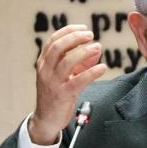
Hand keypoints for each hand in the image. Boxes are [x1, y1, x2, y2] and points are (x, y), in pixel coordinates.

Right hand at [30, 25, 106, 143]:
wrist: (47, 119)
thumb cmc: (57, 95)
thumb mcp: (66, 75)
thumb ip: (80, 63)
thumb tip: (96, 49)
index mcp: (44, 62)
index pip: (53, 40)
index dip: (69, 31)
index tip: (84, 28)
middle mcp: (45, 70)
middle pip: (58, 47)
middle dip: (75, 38)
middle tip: (91, 35)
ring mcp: (53, 82)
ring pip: (67, 62)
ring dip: (84, 52)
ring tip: (98, 47)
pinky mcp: (62, 94)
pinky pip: (78, 80)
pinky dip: (91, 72)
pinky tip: (103, 67)